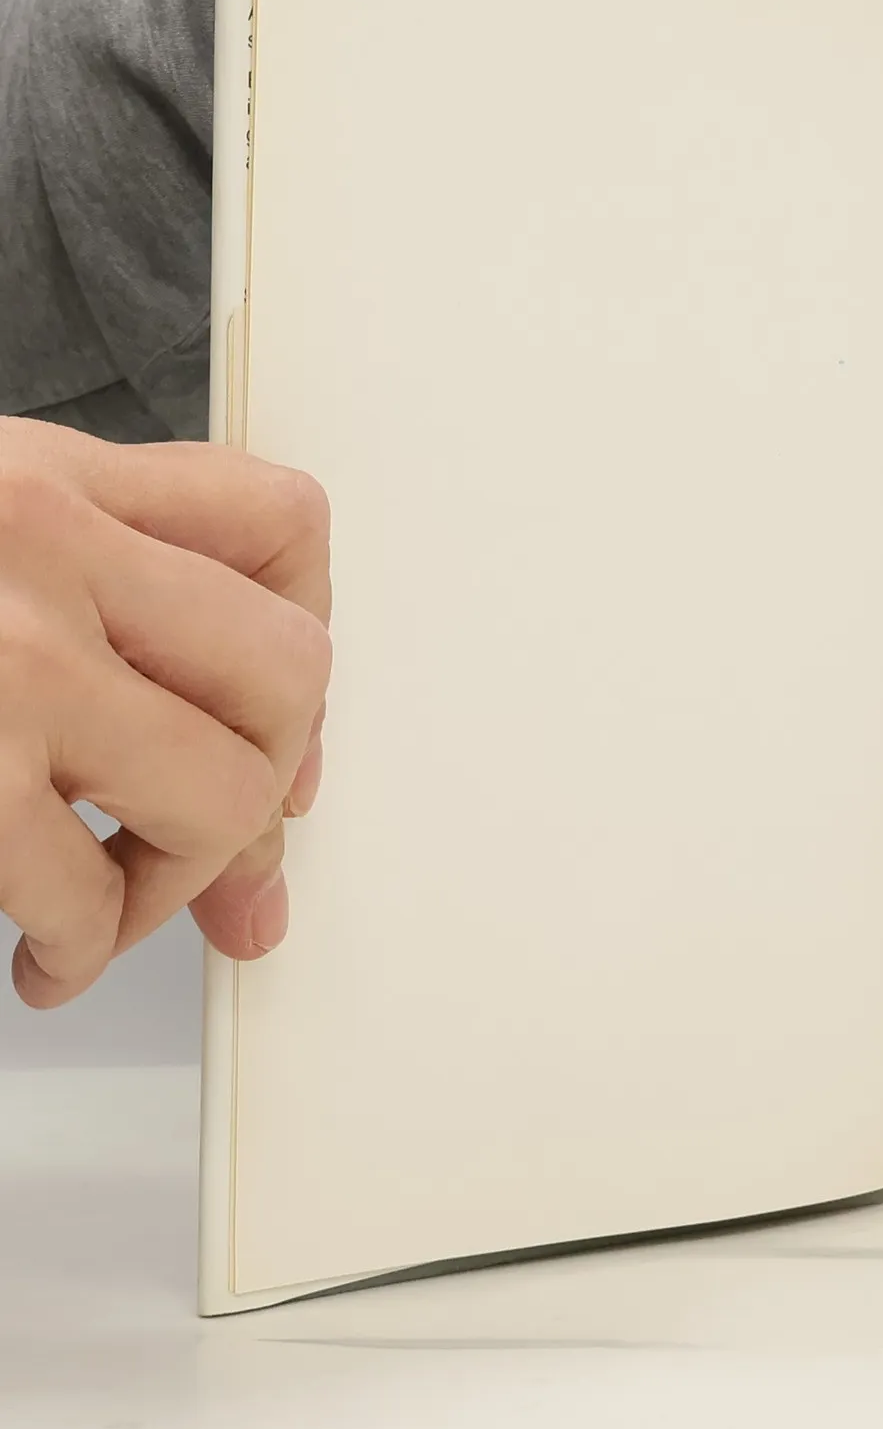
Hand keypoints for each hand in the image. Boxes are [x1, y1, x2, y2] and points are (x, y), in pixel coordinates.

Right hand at [0, 420, 329, 1007]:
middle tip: (207, 828)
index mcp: (43, 479)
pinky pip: (83, 885)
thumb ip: (106, 629)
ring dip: (180, 876)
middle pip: (291, 668)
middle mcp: (31, 551)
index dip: (307, 629)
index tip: (280, 715)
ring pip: (221, 786)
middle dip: (271, 774)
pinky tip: (42, 949)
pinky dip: (78, 944)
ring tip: (112, 902)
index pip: (282, 521)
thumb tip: (263, 822)